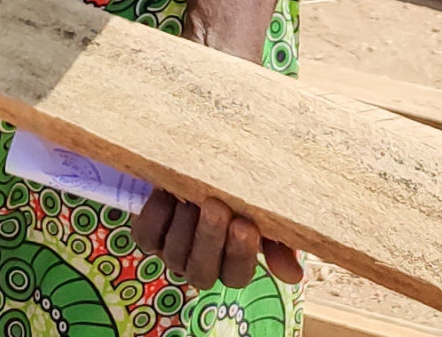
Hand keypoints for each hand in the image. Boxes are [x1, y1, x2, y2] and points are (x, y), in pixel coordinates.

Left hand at [131, 189, 302, 289]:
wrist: (201, 167)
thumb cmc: (239, 195)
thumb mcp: (262, 215)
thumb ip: (277, 242)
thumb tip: (293, 275)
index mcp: (232, 266)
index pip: (237, 275)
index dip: (240, 254)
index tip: (247, 224)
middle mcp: (200, 266)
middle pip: (203, 271)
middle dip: (209, 239)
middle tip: (216, 206)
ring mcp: (172, 253)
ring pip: (175, 254)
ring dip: (185, 225)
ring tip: (193, 196)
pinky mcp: (148, 237)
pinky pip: (148, 235)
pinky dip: (157, 214)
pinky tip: (168, 192)